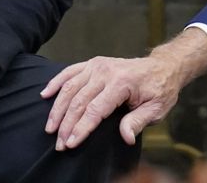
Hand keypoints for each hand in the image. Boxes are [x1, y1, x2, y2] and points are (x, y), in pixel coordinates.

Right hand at [41, 28, 206, 149]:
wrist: (162, 67)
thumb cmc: (159, 89)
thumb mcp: (156, 109)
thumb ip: (138, 122)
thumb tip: (126, 137)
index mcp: (122, 82)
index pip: (95, 109)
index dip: (81, 128)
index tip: (70, 143)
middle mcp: (106, 71)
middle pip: (79, 100)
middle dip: (66, 124)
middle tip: (59, 144)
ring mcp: (97, 65)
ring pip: (70, 87)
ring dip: (57, 109)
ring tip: (50, 128)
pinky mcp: (92, 63)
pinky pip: (69, 71)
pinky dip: (56, 82)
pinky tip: (44, 94)